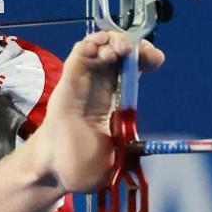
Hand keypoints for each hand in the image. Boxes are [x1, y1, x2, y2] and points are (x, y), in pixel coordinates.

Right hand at [36, 31, 163, 192]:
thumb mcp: (118, 156)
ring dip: (112, 41)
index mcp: (116, 99)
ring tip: (118, 51)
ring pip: (100, 46)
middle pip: (119, 50)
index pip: (133, 67)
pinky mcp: (68, 80)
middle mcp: (101, 85)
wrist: (56, 170)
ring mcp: (84, 81)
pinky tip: (98, 47)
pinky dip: (90, 44)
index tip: (155, 59)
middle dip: (132, 44)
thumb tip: (148, 148)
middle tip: (135, 51)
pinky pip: (79, 53)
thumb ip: (133, 148)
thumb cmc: (82, 164)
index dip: (146, 57)